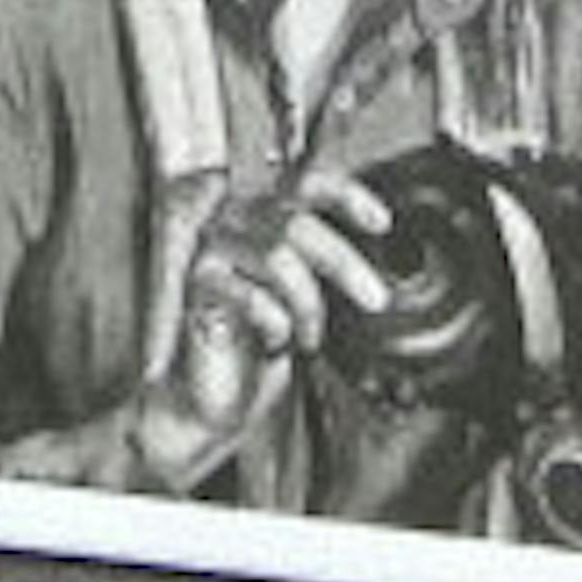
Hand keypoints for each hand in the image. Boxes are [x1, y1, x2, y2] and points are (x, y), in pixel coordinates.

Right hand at [138, 172, 391, 487]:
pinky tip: (275, 338)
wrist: (215, 396)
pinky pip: (248, 293)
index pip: (305, 185)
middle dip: (344, 263)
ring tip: (310, 336)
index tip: (383, 223)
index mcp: (263, 212)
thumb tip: (368, 261)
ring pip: (277, 256)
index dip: (346, 198)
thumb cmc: (258, 340)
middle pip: (296, 223)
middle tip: (376, 299)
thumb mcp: (301, 294)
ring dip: (308, 304)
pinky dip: (274, 321)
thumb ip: (320, 261)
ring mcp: (212, 248)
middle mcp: (235, 220)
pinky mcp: (198, 284)